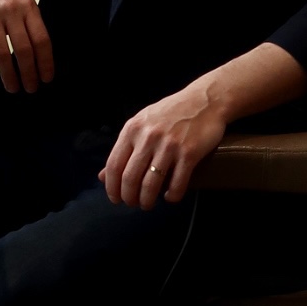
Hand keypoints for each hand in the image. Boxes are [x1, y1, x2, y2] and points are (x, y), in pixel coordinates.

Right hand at [0, 0, 54, 94]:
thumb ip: (29, 19)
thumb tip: (38, 51)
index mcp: (28, 5)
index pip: (42, 39)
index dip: (46, 62)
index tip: (47, 77)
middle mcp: (10, 10)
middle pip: (24, 50)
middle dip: (29, 74)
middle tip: (31, 88)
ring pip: (3, 53)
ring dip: (9, 75)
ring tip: (13, 87)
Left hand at [100, 80, 228, 208]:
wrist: (204, 100)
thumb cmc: (169, 113)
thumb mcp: (141, 124)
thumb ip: (124, 148)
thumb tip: (102, 176)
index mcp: (132, 130)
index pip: (114, 165)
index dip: (112, 187)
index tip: (115, 199)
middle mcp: (148, 137)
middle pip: (130, 178)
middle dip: (129, 197)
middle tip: (133, 204)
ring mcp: (169, 146)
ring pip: (151, 184)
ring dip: (147, 200)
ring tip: (148, 204)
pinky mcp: (189, 153)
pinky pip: (177, 183)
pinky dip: (172, 195)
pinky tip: (170, 196)